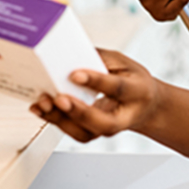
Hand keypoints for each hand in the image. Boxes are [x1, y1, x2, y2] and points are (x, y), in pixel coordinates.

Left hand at [29, 49, 160, 142]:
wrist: (146, 106)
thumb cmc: (133, 80)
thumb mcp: (124, 62)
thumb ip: (100, 59)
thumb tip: (70, 55)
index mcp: (138, 91)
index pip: (117, 88)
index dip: (96, 81)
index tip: (74, 74)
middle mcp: (125, 115)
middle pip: (103, 122)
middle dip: (79, 112)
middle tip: (59, 99)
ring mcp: (110, 128)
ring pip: (85, 133)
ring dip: (61, 119)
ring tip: (43, 103)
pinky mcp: (95, 134)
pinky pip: (75, 133)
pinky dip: (56, 121)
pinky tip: (43, 109)